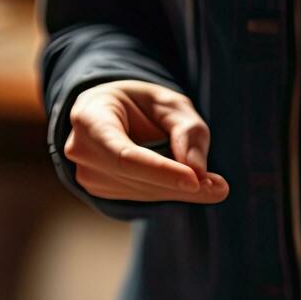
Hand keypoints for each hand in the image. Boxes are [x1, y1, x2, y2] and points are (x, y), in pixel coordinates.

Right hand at [65, 80, 228, 203]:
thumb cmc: (140, 104)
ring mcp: (87, 175)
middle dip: (179, 184)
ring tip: (209, 182)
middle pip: (135, 177)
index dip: (160, 171)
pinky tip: (182, 180)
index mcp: (89, 118)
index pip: (124, 155)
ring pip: (141, 192)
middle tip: (219, 187)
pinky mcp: (99, 191)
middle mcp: (81, 150)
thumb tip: (198, 172)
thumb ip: (187, 131)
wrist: (110, 113)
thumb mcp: (169, 103)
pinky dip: (166, 191)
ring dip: (177, 189)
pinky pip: (140, 197)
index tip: (195, 181)